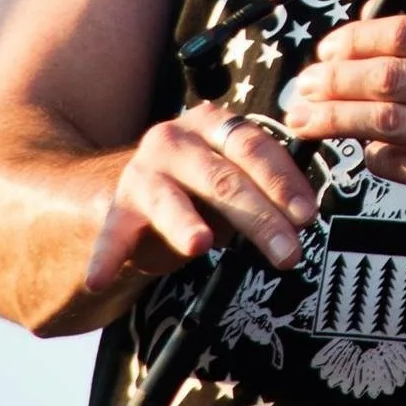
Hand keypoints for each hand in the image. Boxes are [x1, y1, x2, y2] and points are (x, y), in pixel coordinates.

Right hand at [84, 103, 317, 291]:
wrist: (135, 192)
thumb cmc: (202, 189)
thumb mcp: (233, 182)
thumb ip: (261, 193)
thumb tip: (300, 219)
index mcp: (214, 125)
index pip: (254, 148)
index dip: (283, 182)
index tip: (307, 216)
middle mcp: (176, 139)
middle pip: (223, 178)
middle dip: (260, 218)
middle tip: (288, 253)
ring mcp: (143, 171)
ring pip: (170, 201)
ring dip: (186, 225)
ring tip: (199, 245)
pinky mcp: (116, 206)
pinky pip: (113, 233)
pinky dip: (106, 256)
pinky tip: (99, 279)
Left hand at [285, 15, 405, 240]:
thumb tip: (376, 49)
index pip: (405, 35)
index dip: (355, 40)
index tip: (328, 49)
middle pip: (386, 78)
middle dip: (332, 81)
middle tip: (304, 86)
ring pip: (383, 123)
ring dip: (336, 120)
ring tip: (308, 119)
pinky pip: (399, 163)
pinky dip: (371, 155)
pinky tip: (360, 149)